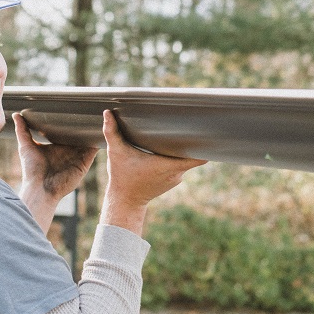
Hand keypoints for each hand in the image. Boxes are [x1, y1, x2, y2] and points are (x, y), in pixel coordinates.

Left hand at [15, 113, 97, 231]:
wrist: (41, 187)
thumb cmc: (32, 169)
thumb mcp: (26, 146)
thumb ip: (22, 130)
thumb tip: (16, 115)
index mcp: (56, 146)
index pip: (66, 132)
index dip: (70, 122)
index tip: (74, 108)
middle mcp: (69, 150)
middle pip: (79, 135)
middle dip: (84, 124)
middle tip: (90, 107)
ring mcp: (78, 156)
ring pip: (89, 140)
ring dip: (94, 130)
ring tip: (100, 115)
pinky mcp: (85, 162)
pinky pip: (95, 149)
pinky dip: (99, 140)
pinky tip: (102, 129)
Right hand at [98, 110, 203, 234]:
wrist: (124, 200)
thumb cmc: (121, 176)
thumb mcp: (116, 152)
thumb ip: (111, 132)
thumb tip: (106, 113)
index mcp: (167, 165)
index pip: (197, 157)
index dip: (205, 146)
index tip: (207, 133)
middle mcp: (176, 173)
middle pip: (193, 155)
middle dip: (193, 142)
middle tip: (192, 124)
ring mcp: (176, 178)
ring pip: (186, 160)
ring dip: (183, 150)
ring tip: (180, 133)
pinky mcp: (173, 180)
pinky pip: (180, 165)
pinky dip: (177, 158)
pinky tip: (172, 148)